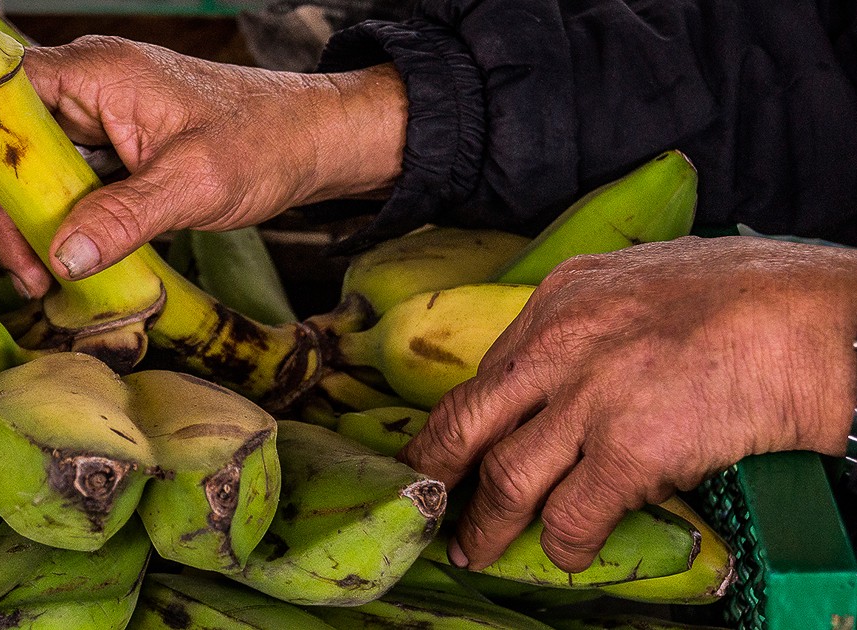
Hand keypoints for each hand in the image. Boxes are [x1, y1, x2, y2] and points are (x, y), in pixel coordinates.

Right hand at [0, 35, 406, 295]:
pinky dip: (72, 217)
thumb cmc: (266, 141)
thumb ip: (126, 217)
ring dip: (41, 219)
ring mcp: (109, 118)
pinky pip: (78, 179)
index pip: (5, 97)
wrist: (312, 143)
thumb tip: (64, 255)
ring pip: (45, 167)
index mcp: (101, 74)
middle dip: (13, 207)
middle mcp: (95, 88)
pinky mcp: (125, 147)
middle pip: (18, 141)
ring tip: (47, 274)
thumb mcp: (194, 184)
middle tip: (30, 268)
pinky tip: (77, 256)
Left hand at [399, 235, 856, 572]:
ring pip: (507, 477)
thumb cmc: (749, 297)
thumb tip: (563, 373)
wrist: (819, 317)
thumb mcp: (645, 282)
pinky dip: (563, 544)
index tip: (448, 446)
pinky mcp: (631, 448)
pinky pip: (572, 515)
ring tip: (477, 547)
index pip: (490, 371)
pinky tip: (565, 553)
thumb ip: (593, 322)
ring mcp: (592, 395)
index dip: (465, 419)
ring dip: (487, 524)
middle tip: (425, 500)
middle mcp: (562, 342)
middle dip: (437, 470)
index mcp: (564, 297)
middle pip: (469, 419)